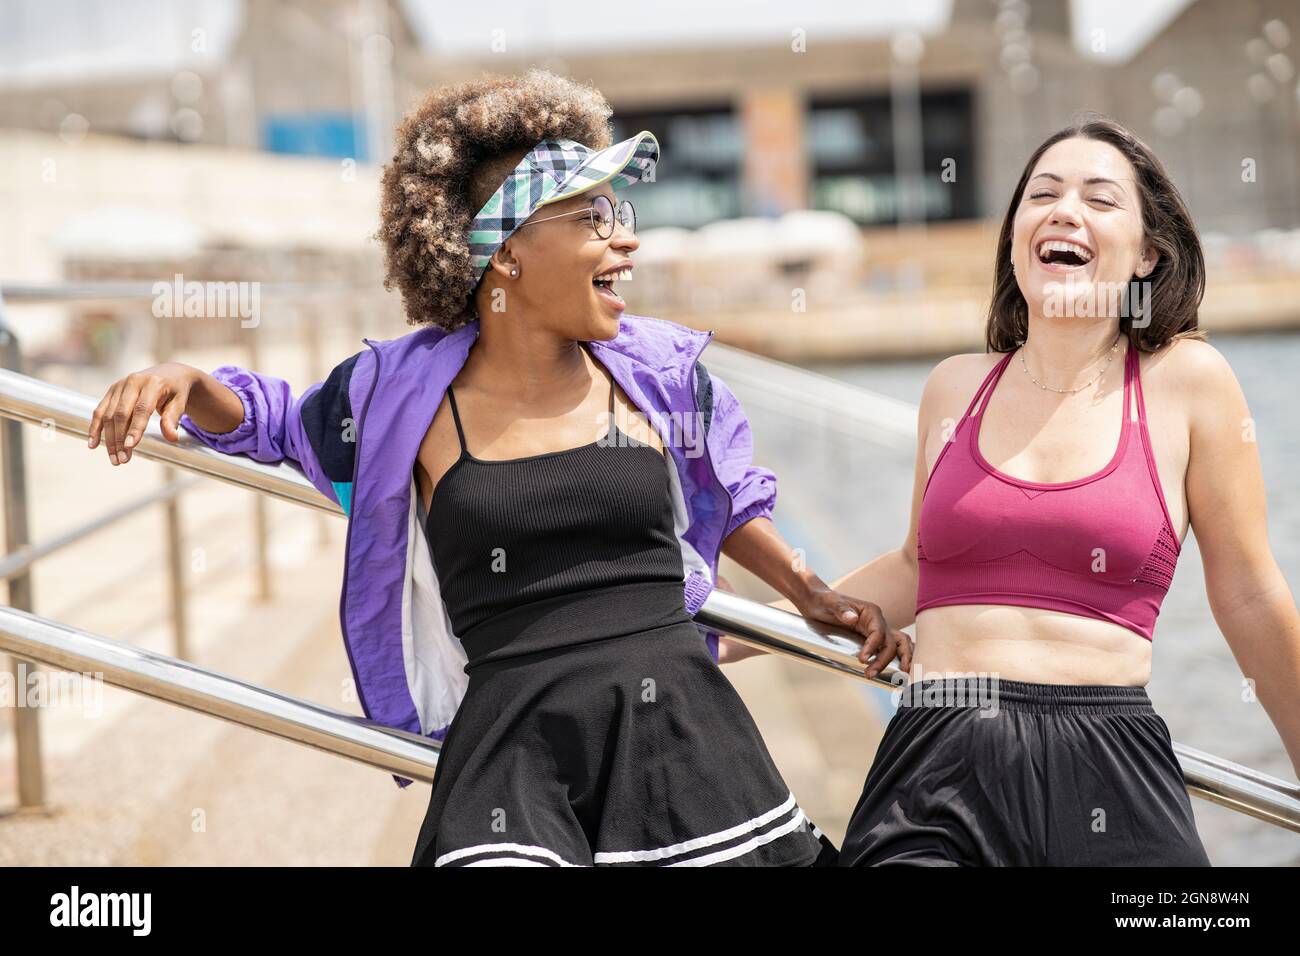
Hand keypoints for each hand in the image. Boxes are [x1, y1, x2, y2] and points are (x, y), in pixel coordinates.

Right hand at [87, 362, 200, 464]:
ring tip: (115, 459)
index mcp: (152, 383)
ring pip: (108, 415)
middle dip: (120, 439)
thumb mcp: (180, 402)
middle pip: (121, 414)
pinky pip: (100, 410)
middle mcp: (133, 382)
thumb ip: (173, 419)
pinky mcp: (112, 391)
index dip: (135, 428)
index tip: (130, 447)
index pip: (141, 409)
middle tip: (122, 460)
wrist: (169, 373)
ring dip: (109, 439)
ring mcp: (119, 386)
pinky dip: (95, 428)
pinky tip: (93, 444)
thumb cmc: (176, 391)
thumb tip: (172, 438)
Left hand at [795, 584, 911, 677]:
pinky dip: (900, 657)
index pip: (879, 632)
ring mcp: (877, 631)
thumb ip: (841, 609)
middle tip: (870, 674)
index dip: (873, 647)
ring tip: (897, 677)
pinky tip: (900, 670)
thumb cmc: (824, 601)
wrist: (817, 601)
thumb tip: (853, 618)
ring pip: (897, 645)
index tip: (862, 660)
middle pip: (890, 643)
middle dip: (883, 660)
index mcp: (871, 612)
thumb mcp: (829, 603)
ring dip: (900, 660)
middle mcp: (878, 621)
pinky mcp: (872, 639)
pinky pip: (891, 648)